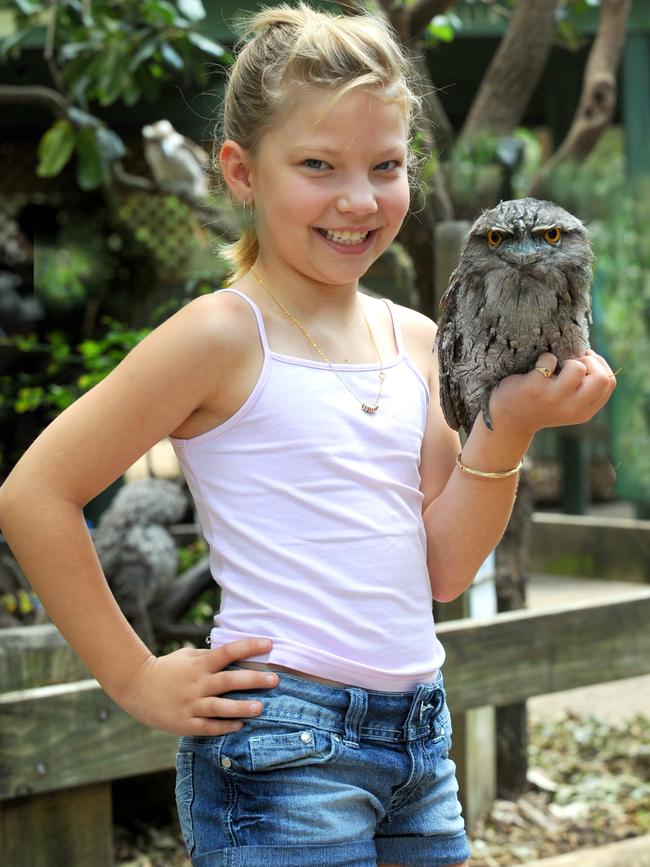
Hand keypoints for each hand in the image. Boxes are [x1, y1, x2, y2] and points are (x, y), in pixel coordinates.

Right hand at [119, 638, 279, 735]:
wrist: (136, 687)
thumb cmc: (167, 669)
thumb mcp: (187, 657)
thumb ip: (209, 657)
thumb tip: (234, 654)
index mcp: (200, 665)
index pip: (229, 652)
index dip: (249, 647)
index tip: (269, 644)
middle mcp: (198, 684)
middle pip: (230, 681)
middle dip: (254, 680)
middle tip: (275, 680)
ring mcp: (191, 705)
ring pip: (221, 707)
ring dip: (242, 707)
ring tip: (260, 708)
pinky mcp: (185, 723)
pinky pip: (208, 726)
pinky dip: (224, 727)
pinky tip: (239, 726)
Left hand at [488, 350, 616, 438]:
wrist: (508, 420)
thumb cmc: (542, 405)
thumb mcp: (569, 404)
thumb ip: (584, 389)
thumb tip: (592, 356)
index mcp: (585, 412)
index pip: (609, 383)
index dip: (600, 366)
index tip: (586, 362)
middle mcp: (572, 407)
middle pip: (601, 377)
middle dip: (590, 362)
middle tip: (574, 362)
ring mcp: (553, 398)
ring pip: (577, 367)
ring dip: (567, 360)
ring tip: (555, 367)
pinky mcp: (535, 387)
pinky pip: (549, 359)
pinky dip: (544, 357)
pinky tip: (536, 368)